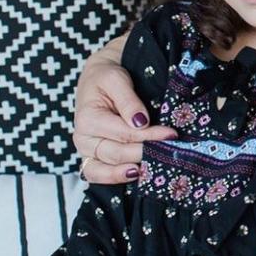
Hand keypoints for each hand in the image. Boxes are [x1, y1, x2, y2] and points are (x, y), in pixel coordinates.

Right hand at [73, 34, 175, 184]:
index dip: (149, 135)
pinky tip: (137, 175)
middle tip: (170, 150)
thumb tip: (141, 122)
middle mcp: (84, 139)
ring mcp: (86, 150)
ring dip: (130, 171)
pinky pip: (98, 174)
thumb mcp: (116, 79)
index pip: (124, 133)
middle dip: (145, 152)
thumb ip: (128, 100)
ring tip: (152, 170)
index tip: (171, 134)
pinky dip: (115, 178)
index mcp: (87, 119)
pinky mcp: (92, 156)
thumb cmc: (106, 77)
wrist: (97, 78)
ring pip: (106, 169)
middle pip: (117, 153)